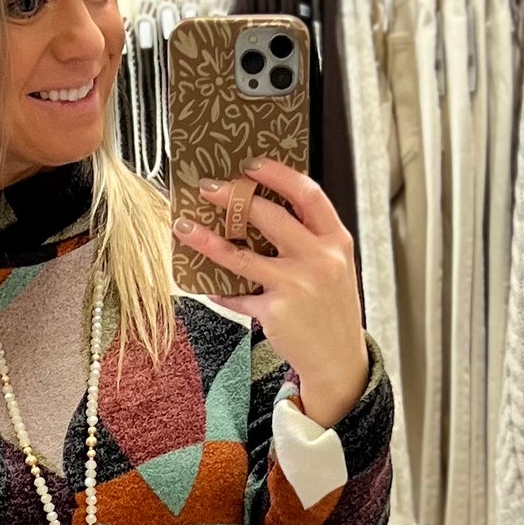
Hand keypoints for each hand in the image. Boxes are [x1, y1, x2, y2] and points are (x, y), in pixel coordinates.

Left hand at [173, 158, 370, 424]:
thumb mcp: (336, 266)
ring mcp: (295, 285)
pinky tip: (206, 284)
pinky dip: (219, 289)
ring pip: (239, 254)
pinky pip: (237, 294)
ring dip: (206, 239)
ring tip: (184, 227)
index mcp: (336, 241)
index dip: (278, 174)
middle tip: (209, 188)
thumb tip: (265, 211)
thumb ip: (310, 239)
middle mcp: (318, 259)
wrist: (339, 359)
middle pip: (269, 216)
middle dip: (233, 196)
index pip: (308, 194)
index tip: (252, 165)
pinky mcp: (273, 310)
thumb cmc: (332, 310)